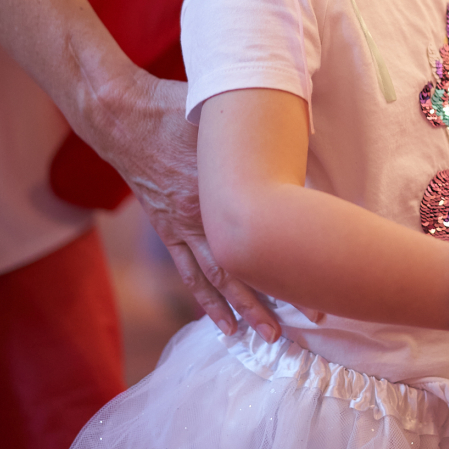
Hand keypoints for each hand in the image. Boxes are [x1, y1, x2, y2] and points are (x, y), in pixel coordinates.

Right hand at [99, 69, 283, 343]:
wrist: (125, 118)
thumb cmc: (178, 110)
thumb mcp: (226, 118)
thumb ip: (261, 135)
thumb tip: (304, 137)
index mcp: (221, 190)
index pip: (266, 232)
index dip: (294, 260)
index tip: (322, 280)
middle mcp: (203, 217)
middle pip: (245, 267)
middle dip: (278, 296)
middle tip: (310, 322)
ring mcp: (182, 227)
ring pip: (217, 279)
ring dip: (243, 309)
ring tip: (267, 337)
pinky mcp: (168, 228)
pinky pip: (189, 272)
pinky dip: (206, 299)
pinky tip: (221, 321)